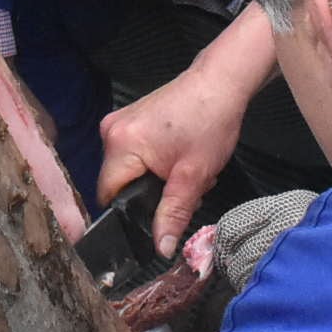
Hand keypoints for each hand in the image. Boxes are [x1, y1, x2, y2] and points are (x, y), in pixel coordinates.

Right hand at [95, 5, 275, 254]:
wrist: (222, 82)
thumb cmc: (210, 123)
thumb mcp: (193, 177)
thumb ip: (172, 215)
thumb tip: (160, 249)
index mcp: (119, 144)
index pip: (109, 196)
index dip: (131, 211)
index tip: (158, 213)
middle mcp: (110, 131)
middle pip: (119, 183)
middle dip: (151, 193)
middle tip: (184, 187)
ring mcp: (119, 122)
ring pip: (129, 169)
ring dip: (157, 178)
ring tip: (185, 169)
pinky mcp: (130, 118)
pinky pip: (134, 153)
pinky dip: (156, 162)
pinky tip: (179, 156)